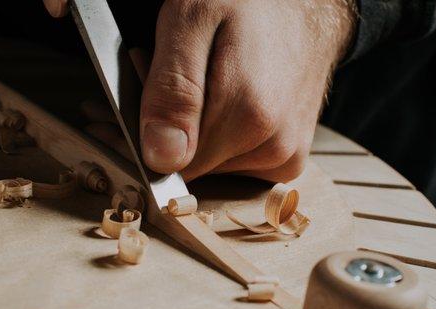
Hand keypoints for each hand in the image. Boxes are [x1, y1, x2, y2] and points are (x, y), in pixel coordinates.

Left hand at [46, 0, 355, 181]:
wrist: (308, 6)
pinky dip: (218, 141)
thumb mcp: (194, 20)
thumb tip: (161, 159)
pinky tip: (219, 106)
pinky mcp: (289, 159)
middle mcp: (274, 146)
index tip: (128, 105)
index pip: (169, 162)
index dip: (143, 135)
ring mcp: (286, 156)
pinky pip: (236, 164)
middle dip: (166, 132)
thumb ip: (174, 91)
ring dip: (192, 134)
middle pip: (190, 166)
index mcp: (249, 115)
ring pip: (211, 166)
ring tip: (196, 88)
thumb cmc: (252, 2)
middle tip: (166, 82)